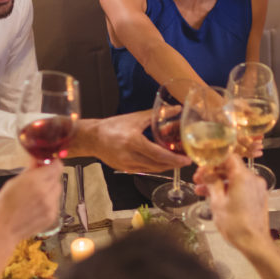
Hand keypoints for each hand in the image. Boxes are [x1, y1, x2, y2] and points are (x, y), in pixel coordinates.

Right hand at [0, 160, 62, 238]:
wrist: (2, 230)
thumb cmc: (2, 208)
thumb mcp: (12, 183)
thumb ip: (29, 172)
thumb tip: (37, 162)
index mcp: (35, 181)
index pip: (56, 166)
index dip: (52, 163)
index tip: (47, 163)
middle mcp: (46, 193)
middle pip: (57, 177)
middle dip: (49, 176)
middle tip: (38, 179)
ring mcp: (50, 206)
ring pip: (57, 190)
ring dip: (50, 188)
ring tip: (35, 194)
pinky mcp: (52, 216)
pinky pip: (55, 203)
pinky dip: (49, 201)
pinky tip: (36, 205)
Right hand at [72, 111, 190, 172]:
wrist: (93, 138)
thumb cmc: (113, 126)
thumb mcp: (136, 118)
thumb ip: (157, 114)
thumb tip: (176, 109)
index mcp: (133, 141)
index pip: (158, 154)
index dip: (174, 158)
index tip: (186, 159)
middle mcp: (130, 155)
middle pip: (158, 164)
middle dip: (174, 164)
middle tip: (186, 159)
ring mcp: (127, 165)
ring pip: (153, 169)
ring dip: (166, 166)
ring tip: (177, 160)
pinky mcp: (126, 169)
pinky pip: (146, 169)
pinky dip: (156, 166)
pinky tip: (163, 161)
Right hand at [198, 158, 270, 249]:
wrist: (254, 242)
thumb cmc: (236, 225)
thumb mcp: (218, 202)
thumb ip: (212, 183)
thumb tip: (206, 172)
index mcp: (243, 177)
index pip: (228, 157)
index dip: (213, 160)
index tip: (202, 166)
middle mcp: (253, 179)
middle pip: (231, 168)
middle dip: (213, 172)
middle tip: (198, 179)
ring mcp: (257, 188)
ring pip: (235, 178)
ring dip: (219, 182)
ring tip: (202, 191)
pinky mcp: (258, 197)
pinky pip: (241, 187)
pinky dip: (229, 189)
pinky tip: (216, 197)